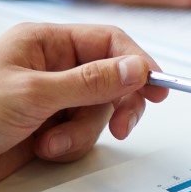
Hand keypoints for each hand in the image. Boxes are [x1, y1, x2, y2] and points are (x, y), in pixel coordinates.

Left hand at [0, 24, 166, 190]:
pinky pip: (82, 134)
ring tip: (51, 143)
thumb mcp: (33, 94)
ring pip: (99, 112)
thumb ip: (90, 81)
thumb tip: (136, 68)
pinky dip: (69, 147)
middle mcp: (52, 68)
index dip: (137, 62)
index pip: (109, 42)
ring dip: (82, 132)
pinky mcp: (49, 128)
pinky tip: (42, 149)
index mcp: (45, 43)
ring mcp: (52, 99)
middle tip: (122, 124)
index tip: (157, 86)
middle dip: (116, 105)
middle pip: (112, 79)